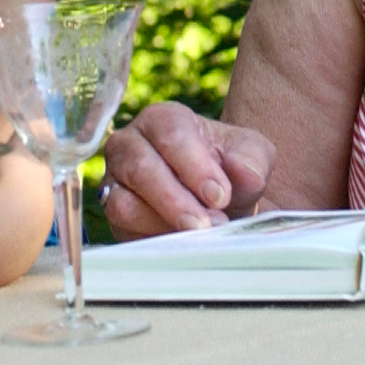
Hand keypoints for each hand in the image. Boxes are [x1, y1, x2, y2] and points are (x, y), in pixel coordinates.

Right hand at [100, 101, 275, 236]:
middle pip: (142, 168)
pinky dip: (152, 240)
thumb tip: (241, 170)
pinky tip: (180, 245)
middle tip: (208, 224)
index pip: (171, 135)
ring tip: (198, 236)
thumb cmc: (228, 168)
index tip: (220, 195)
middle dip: (176, 200)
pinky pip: (122, 230)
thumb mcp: (251, 156)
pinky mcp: (112, 215)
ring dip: (163, 223)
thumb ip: (251, 159)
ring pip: (124, 203)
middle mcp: (129, 145)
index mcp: (162, 119)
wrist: (215, 199)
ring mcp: (114, 181)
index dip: (195, 167)